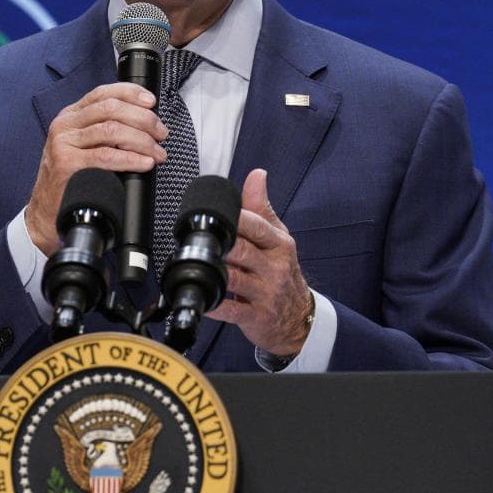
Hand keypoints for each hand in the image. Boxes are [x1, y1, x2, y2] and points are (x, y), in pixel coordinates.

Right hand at [23, 82, 166, 253]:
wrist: (48, 210)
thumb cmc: (72, 178)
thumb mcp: (84, 145)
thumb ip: (105, 130)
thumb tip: (145, 124)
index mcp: (71, 115)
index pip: (103, 93)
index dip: (131, 93)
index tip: (151, 102)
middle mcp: (65, 125)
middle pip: (111, 109)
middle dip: (143, 119)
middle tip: (161, 134)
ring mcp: (63, 143)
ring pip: (112, 130)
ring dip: (142, 140)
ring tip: (157, 153)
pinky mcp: (66, 164)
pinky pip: (106, 156)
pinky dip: (130, 158)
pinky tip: (144, 163)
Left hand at [207, 169, 313, 355]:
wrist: (297, 317)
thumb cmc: (283, 271)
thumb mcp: (278, 238)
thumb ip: (262, 208)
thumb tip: (256, 175)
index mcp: (279, 244)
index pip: (256, 226)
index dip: (234, 218)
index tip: (213, 213)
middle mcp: (275, 268)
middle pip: (242, 250)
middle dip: (219, 244)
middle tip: (198, 238)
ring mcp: (266, 293)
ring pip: (234, 278)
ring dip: (212, 271)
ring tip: (194, 262)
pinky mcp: (256, 316)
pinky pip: (231, 309)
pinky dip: (214, 303)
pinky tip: (203, 297)